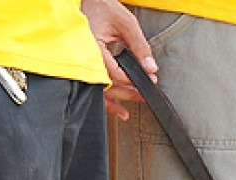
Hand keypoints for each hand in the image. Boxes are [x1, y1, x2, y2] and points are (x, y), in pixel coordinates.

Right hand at [82, 0, 155, 121]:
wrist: (88, 1)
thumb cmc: (102, 7)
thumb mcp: (126, 23)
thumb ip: (139, 46)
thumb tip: (151, 67)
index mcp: (93, 47)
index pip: (114, 72)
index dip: (132, 79)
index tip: (149, 80)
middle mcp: (86, 59)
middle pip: (108, 85)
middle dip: (129, 92)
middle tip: (145, 94)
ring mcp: (84, 65)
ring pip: (102, 91)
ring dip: (119, 100)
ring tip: (136, 103)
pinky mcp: (86, 68)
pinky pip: (96, 89)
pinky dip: (108, 102)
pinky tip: (121, 112)